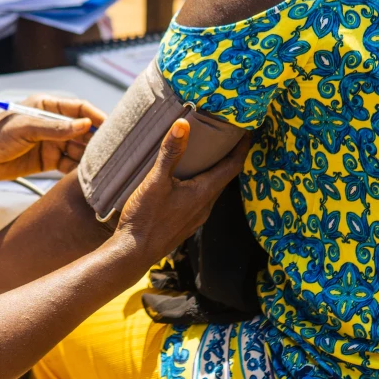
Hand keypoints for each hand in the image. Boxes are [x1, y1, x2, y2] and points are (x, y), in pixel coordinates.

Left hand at [0, 95, 106, 181]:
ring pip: (78, 148)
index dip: (96, 116)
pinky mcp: (48, 160)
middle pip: (83, 130)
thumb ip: (55, 128)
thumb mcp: (26, 128)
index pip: (79, 109)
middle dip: (97, 139)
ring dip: (89, 156)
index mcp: (48, 106)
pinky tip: (87, 176)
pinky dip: (78, 169)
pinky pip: (69, 164)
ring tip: (103, 165)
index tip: (111, 127)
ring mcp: (52, 142)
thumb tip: (85, 125)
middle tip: (112, 150)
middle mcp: (53, 124)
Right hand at [112, 120, 251, 265]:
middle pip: (225, 177)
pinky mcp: (185, 223)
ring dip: (214, 171)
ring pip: (212, 189)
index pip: (233, 166)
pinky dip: (201, 183)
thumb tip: (183, 124)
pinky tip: (186, 179)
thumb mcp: (156, 182)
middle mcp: (205, 206)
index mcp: (204, 193)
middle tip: (226, 135)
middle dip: (228, 156)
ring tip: (206, 153)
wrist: (133, 254)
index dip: (242, 147)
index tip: (246, 130)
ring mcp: (196, 217)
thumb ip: (170, 153)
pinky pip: (200, 198)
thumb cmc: (145, 219)